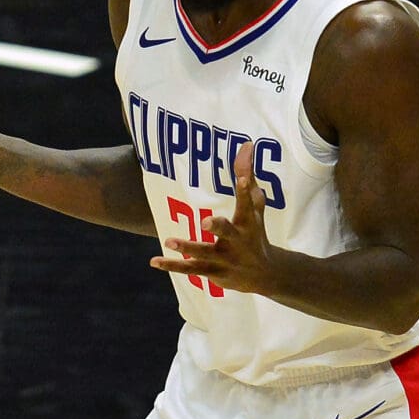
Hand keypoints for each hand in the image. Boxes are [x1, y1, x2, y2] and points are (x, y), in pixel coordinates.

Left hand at [151, 142, 275, 293]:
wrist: (264, 274)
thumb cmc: (256, 231)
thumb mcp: (255, 205)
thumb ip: (247, 175)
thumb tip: (247, 143)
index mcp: (248, 221)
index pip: (248, 201)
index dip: (246, 188)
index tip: (244, 177)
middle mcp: (237, 241)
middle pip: (227, 232)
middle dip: (217, 227)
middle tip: (205, 222)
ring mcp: (225, 258)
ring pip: (204, 253)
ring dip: (187, 248)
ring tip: (169, 241)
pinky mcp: (213, 271)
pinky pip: (191, 269)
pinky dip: (172, 266)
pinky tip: (154, 261)